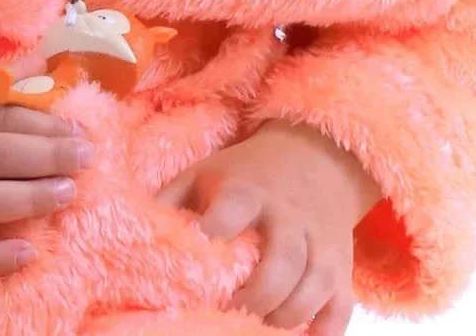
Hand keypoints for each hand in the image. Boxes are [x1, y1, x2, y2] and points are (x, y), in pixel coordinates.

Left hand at [154, 120, 382, 333]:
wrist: (315, 157)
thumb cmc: (246, 172)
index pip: (234, 209)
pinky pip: (341, 308)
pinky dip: (325, 333)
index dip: (216, 233)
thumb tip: (133, 236)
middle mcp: (288, 217)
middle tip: (230, 313)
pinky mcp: (341, 267)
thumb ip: (170, 201)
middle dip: (256, 297)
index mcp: (248, 189)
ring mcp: (320, 243)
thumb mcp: (204, 173)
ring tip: (258, 329)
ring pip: (313, 287)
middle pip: (281, 262)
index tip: (199, 258)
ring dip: (286, 317)